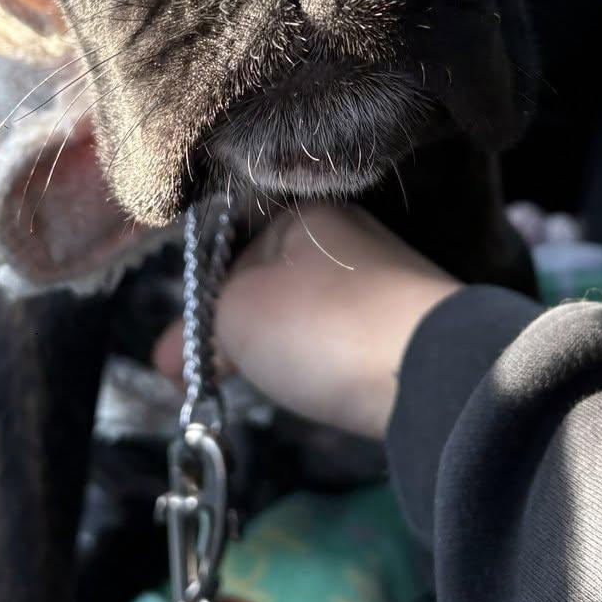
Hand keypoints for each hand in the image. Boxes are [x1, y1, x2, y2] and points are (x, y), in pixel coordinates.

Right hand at [154, 204, 459, 439]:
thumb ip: (202, 321)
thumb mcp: (235, 312)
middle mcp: (346, 238)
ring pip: (300, 318)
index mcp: (304, 214)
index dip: (196, 305)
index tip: (170, 360)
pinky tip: (301, 387)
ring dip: (267, 351)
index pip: (229, 249)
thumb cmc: (320, 326)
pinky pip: (336, 343)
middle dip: (227, 333)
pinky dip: (310, 364)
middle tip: (190, 381)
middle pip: (265, 285)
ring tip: (243, 386)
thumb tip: (176, 348)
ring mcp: (380, 285)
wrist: (431, 372)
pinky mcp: (401, 331)